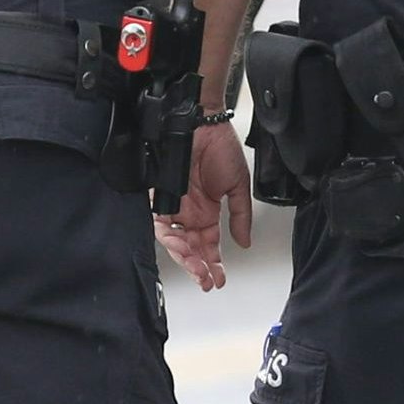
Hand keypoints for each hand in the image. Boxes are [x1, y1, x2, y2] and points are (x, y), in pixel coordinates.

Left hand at [155, 122, 254, 291]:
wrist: (204, 123)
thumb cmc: (221, 147)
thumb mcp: (238, 186)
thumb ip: (240, 215)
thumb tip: (244, 242)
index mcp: (208, 212)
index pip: (208, 245)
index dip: (213, 264)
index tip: (219, 279)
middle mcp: (189, 212)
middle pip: (191, 248)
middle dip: (198, 267)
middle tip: (206, 280)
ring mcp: (175, 205)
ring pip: (175, 240)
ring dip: (185, 256)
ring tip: (196, 267)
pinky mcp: (161, 196)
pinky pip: (159, 222)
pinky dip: (169, 237)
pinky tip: (181, 246)